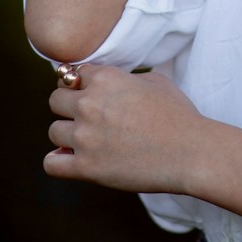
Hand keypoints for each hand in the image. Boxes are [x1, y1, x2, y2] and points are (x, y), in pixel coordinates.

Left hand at [44, 64, 203, 192]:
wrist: (190, 151)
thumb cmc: (178, 114)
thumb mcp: (155, 80)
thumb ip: (125, 77)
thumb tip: (110, 81)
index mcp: (106, 79)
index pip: (73, 74)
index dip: (82, 85)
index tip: (91, 95)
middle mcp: (90, 104)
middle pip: (56, 100)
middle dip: (70, 106)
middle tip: (88, 117)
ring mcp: (85, 137)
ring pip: (54, 131)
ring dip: (68, 135)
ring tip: (88, 140)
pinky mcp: (86, 167)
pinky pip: (51, 164)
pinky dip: (59, 162)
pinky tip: (73, 160)